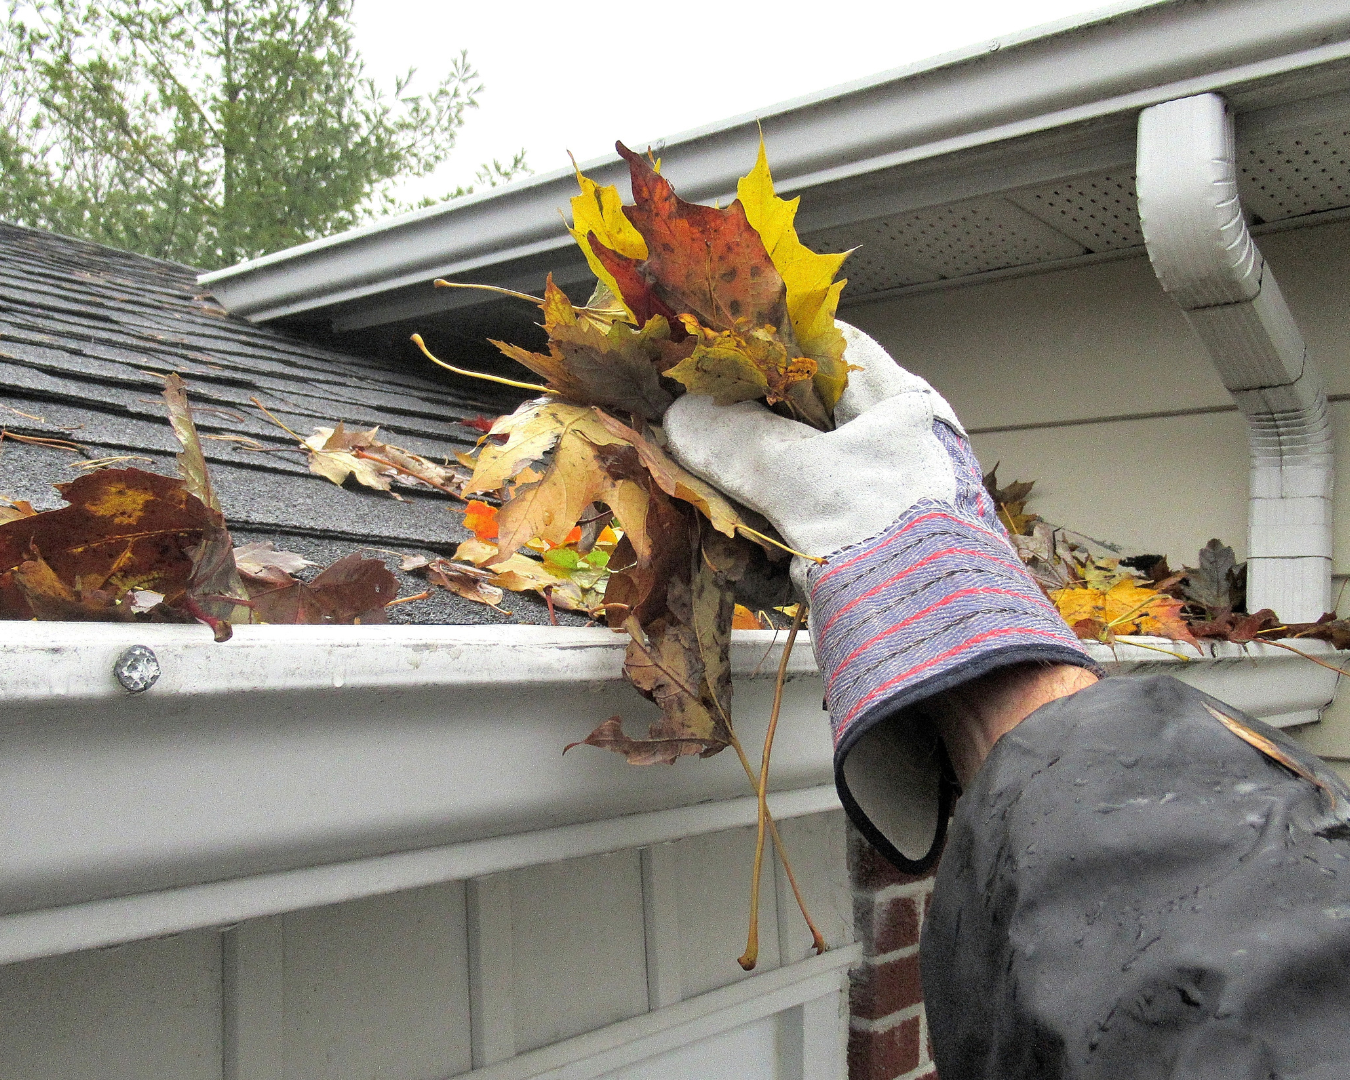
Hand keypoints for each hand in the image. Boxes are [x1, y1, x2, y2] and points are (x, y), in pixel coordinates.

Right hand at [663, 321, 1098, 871]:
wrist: (948, 658)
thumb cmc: (899, 546)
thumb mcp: (809, 481)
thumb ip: (740, 442)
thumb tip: (681, 413)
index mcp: (900, 404)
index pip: (826, 344)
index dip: (764, 340)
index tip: (706, 349)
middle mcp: (888, 443)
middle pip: (796, 413)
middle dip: (737, 424)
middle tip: (685, 421)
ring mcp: (870, 498)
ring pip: (787, 472)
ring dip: (740, 485)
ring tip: (698, 486)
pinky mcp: (853, 548)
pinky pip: (791, 526)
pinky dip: (758, 535)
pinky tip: (730, 544)